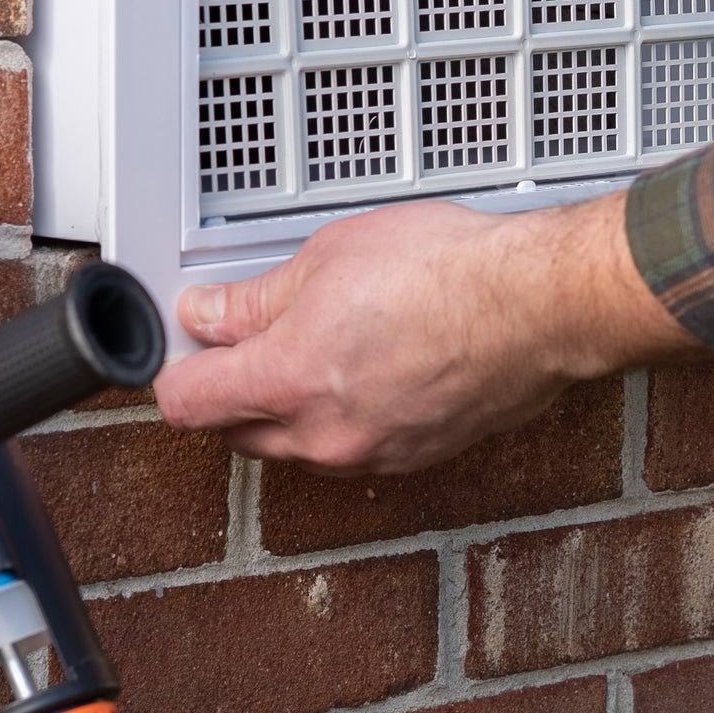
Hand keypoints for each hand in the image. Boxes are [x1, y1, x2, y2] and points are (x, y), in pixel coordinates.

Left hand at [153, 193, 701, 472]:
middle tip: (253, 332)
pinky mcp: (416, 457)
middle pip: (236, 433)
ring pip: (297, 445)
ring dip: (292, 407)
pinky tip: (372, 365)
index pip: (186, 404)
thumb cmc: (450, 273)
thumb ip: (255, 299)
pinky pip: (355, 446)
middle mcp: (325, 435)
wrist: (537, 306)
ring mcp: (373, 453)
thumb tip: (210, 312)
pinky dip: (347, 416)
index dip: (176, 369)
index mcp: (289, 382)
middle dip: (232, 390)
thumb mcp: (329, 256)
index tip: (184, 345)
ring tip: (327, 340)